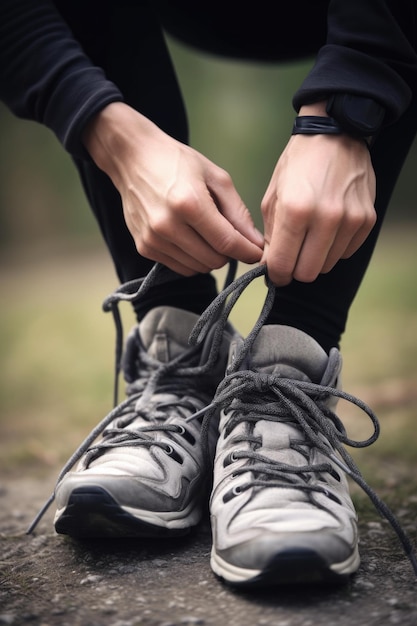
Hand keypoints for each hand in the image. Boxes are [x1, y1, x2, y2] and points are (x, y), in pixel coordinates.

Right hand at [83, 102, 263, 274]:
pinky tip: (190, 238)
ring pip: (198, 268)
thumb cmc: (178, 163)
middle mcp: (167, 225)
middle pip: (213, 260)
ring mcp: (153, 239)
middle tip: (229, 236)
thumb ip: (238, 213)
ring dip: (210, 257)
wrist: (132, 158)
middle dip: (229, 253)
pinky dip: (192, 259)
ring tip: (207, 234)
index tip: (259, 253)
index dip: (248, 252)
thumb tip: (256, 243)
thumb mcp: (216, 178)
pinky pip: (180, 267)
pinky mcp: (144, 247)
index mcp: (189, 203)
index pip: (227, 242)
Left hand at [260, 130, 375, 285]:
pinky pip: (346, 253)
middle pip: (306, 273)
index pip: (282, 264)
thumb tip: (270, 266)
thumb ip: (270, 236)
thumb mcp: (273, 197)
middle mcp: (326, 217)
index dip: (275, 274)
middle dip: (294, 270)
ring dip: (315, 259)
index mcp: (295, 210)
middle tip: (291, 257)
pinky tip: (327, 229)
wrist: (334, 134)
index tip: (275, 272)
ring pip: (327, 266)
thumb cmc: (297, 165)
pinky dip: (334, 248)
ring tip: (309, 237)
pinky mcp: (367, 220)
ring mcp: (350, 219)